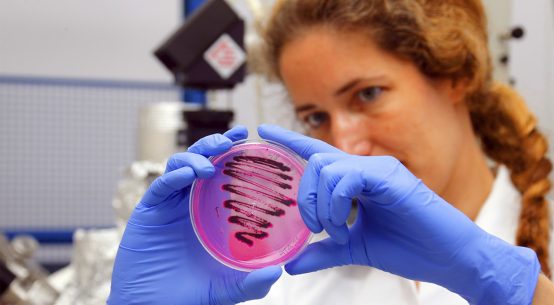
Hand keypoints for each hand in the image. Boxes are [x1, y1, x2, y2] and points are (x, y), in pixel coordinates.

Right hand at [108, 126, 281, 304]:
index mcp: (210, 212)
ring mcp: (169, 205)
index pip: (223, 175)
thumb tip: (277, 272)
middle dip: (215, 145)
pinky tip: (186, 176)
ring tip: (208, 167)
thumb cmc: (191, 295)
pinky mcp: (148, 211)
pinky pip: (160, 186)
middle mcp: (190, 202)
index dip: (235, 154)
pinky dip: (173, 177)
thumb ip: (251, 283)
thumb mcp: (228, 289)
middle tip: (232, 139)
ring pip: (179, 166)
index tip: (250, 139)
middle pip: (202, 161)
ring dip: (194, 158)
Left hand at [258, 124, 539, 304]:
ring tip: (335, 231)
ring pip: (328, 168)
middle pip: (316, 163)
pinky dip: (337, 204)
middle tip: (315, 228)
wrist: (447, 259)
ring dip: (322, 205)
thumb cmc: (408, 249)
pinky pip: (349, 178)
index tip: (263, 130)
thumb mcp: (356, 250)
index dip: (289, 140)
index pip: (318, 154)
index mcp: (357, 180)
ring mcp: (380, 170)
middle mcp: (367, 168)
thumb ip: (324, 252)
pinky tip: (345, 226)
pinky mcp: (391, 178)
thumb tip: (289, 265)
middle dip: (306, 197)